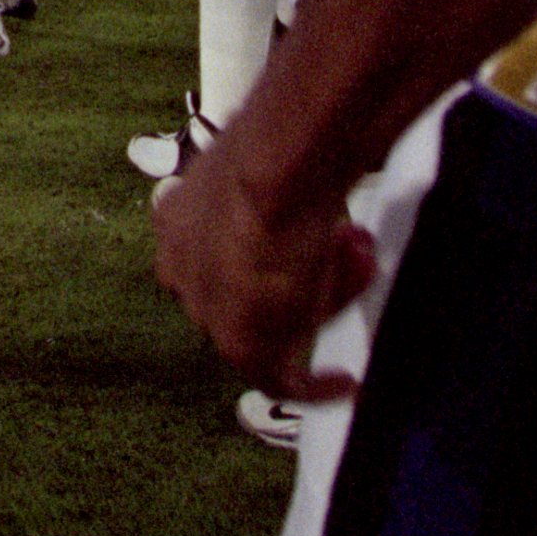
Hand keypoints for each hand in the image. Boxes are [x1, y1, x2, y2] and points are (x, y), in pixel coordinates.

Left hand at [151, 142, 374, 402]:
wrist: (276, 175)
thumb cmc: (278, 150)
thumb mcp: (267, 160)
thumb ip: (276, 180)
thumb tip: (308, 172)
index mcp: (178, 222)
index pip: (220, 250)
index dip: (271, 250)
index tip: (307, 247)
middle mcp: (184, 269)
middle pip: (253, 286)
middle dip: (310, 266)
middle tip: (348, 242)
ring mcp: (208, 311)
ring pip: (276, 321)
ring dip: (328, 294)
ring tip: (358, 257)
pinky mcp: (242, 348)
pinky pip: (282, 381)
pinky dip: (314, 386)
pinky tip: (341, 381)